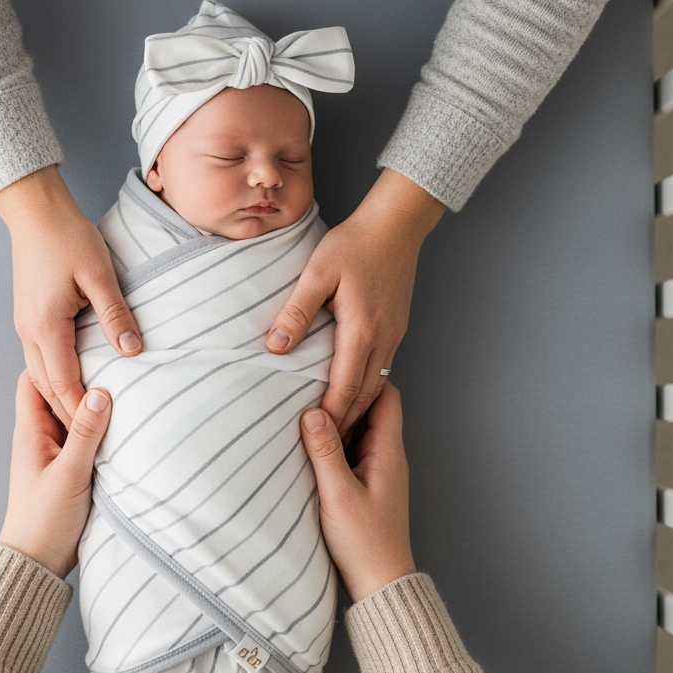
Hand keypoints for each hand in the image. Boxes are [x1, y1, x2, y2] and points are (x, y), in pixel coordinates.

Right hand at [0, 167, 140, 424]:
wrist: (35, 211)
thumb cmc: (67, 237)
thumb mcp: (99, 276)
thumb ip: (115, 315)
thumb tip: (132, 350)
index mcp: (45, 326)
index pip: (63, 384)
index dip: (81, 410)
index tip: (100, 432)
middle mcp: (28, 331)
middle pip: (47, 386)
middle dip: (67, 413)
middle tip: (91, 439)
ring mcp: (24, 324)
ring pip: (39, 374)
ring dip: (59, 397)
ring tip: (82, 417)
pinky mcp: (28, 316)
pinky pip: (38, 357)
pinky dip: (53, 377)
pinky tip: (71, 380)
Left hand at [0, 372, 110, 576]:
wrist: (39, 563)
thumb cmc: (44, 521)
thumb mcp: (70, 474)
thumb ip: (86, 433)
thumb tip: (102, 392)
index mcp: (31, 431)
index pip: (35, 379)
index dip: (55, 360)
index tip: (85, 348)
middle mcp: (41, 436)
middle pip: (58, 393)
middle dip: (81, 378)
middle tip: (111, 363)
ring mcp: (56, 452)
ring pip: (74, 415)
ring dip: (93, 406)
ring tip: (123, 388)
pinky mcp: (70, 468)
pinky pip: (84, 437)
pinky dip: (99, 429)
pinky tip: (121, 425)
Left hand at [266, 169, 443, 432]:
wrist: (396, 224)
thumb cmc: (354, 243)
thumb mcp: (318, 272)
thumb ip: (297, 310)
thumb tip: (277, 347)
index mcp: (361, 330)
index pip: (344, 387)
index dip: (329, 415)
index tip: (312, 435)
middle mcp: (383, 339)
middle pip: (364, 395)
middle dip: (345, 423)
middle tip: (326, 447)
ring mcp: (394, 336)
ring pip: (377, 385)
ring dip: (358, 409)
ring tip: (338, 430)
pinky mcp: (396, 328)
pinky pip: (382, 369)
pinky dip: (368, 389)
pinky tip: (354, 394)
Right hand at [300, 382, 414, 601]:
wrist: (379, 584)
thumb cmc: (365, 544)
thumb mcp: (338, 494)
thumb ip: (325, 452)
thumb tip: (312, 412)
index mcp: (388, 452)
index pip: (386, 395)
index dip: (362, 380)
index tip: (332, 373)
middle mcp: (387, 456)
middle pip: (371, 409)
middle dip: (344, 396)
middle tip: (312, 388)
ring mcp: (377, 470)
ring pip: (359, 429)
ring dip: (337, 421)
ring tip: (306, 413)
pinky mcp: (365, 484)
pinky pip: (351, 450)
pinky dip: (333, 443)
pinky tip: (311, 447)